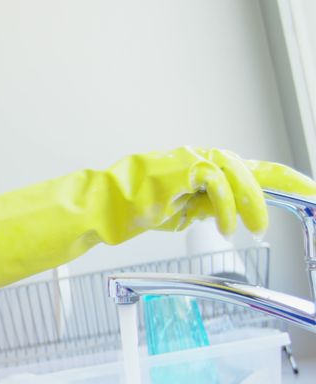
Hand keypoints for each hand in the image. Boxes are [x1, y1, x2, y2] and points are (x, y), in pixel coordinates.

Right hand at [0, 147, 315, 291]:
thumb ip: (192, 206)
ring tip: (250, 226)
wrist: (88, 210)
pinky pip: (212, 182)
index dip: (272, 177)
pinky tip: (223, 224)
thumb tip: (214, 212)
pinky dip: (223, 204)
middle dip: (275, 183)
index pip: (239, 168)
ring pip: (233, 169)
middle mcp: (188, 157)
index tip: (301, 187)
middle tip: (292, 203)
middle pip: (243, 163)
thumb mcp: (168, 212)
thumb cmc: (118, 212)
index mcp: (188, 166)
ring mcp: (181, 160)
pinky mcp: (173, 169)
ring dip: (248, 200)